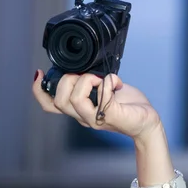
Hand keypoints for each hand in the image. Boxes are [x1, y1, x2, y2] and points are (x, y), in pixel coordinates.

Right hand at [32, 70, 161, 140]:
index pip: (50, 105)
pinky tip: (115, 83)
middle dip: (68, 80)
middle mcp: (84, 116)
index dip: (39, 91)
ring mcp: (97, 118)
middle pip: (59, 101)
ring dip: (86, 81)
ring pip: (74, 101)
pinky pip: (102, 100)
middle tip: (90, 75)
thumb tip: (87, 66)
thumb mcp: (106, 89)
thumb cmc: (128, 105)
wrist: (147, 121)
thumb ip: (94, 81)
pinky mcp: (112, 116)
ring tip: (101, 79)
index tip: (39, 73)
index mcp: (80, 108)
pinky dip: (107, 84)